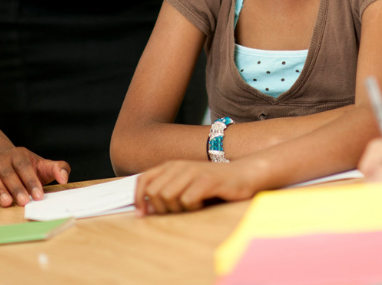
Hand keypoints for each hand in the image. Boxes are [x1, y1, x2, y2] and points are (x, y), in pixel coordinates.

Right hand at [0, 146, 70, 207]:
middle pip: (9, 173)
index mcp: (19, 155)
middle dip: (17, 188)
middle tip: (24, 202)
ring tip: (7, 203)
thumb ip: (57, 168)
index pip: (25, 167)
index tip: (39, 195)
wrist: (0, 158)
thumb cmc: (27, 167)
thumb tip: (64, 178)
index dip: (32, 181)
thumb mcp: (42, 165)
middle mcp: (3, 160)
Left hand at [135, 160, 261, 214]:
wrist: (244, 174)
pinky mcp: (207, 180)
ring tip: (191, 206)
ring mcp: (193, 172)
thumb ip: (166, 193)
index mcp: (171, 166)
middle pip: (154, 192)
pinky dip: (193, 207)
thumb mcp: (186, 186)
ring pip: (168, 196)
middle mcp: (179, 166)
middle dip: (162, 208)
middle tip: (178, 211)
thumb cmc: (213, 185)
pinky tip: (202, 204)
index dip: (138, 198)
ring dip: (178, 208)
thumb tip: (145, 209)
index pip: (143, 180)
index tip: (142, 215)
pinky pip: (188, 199)